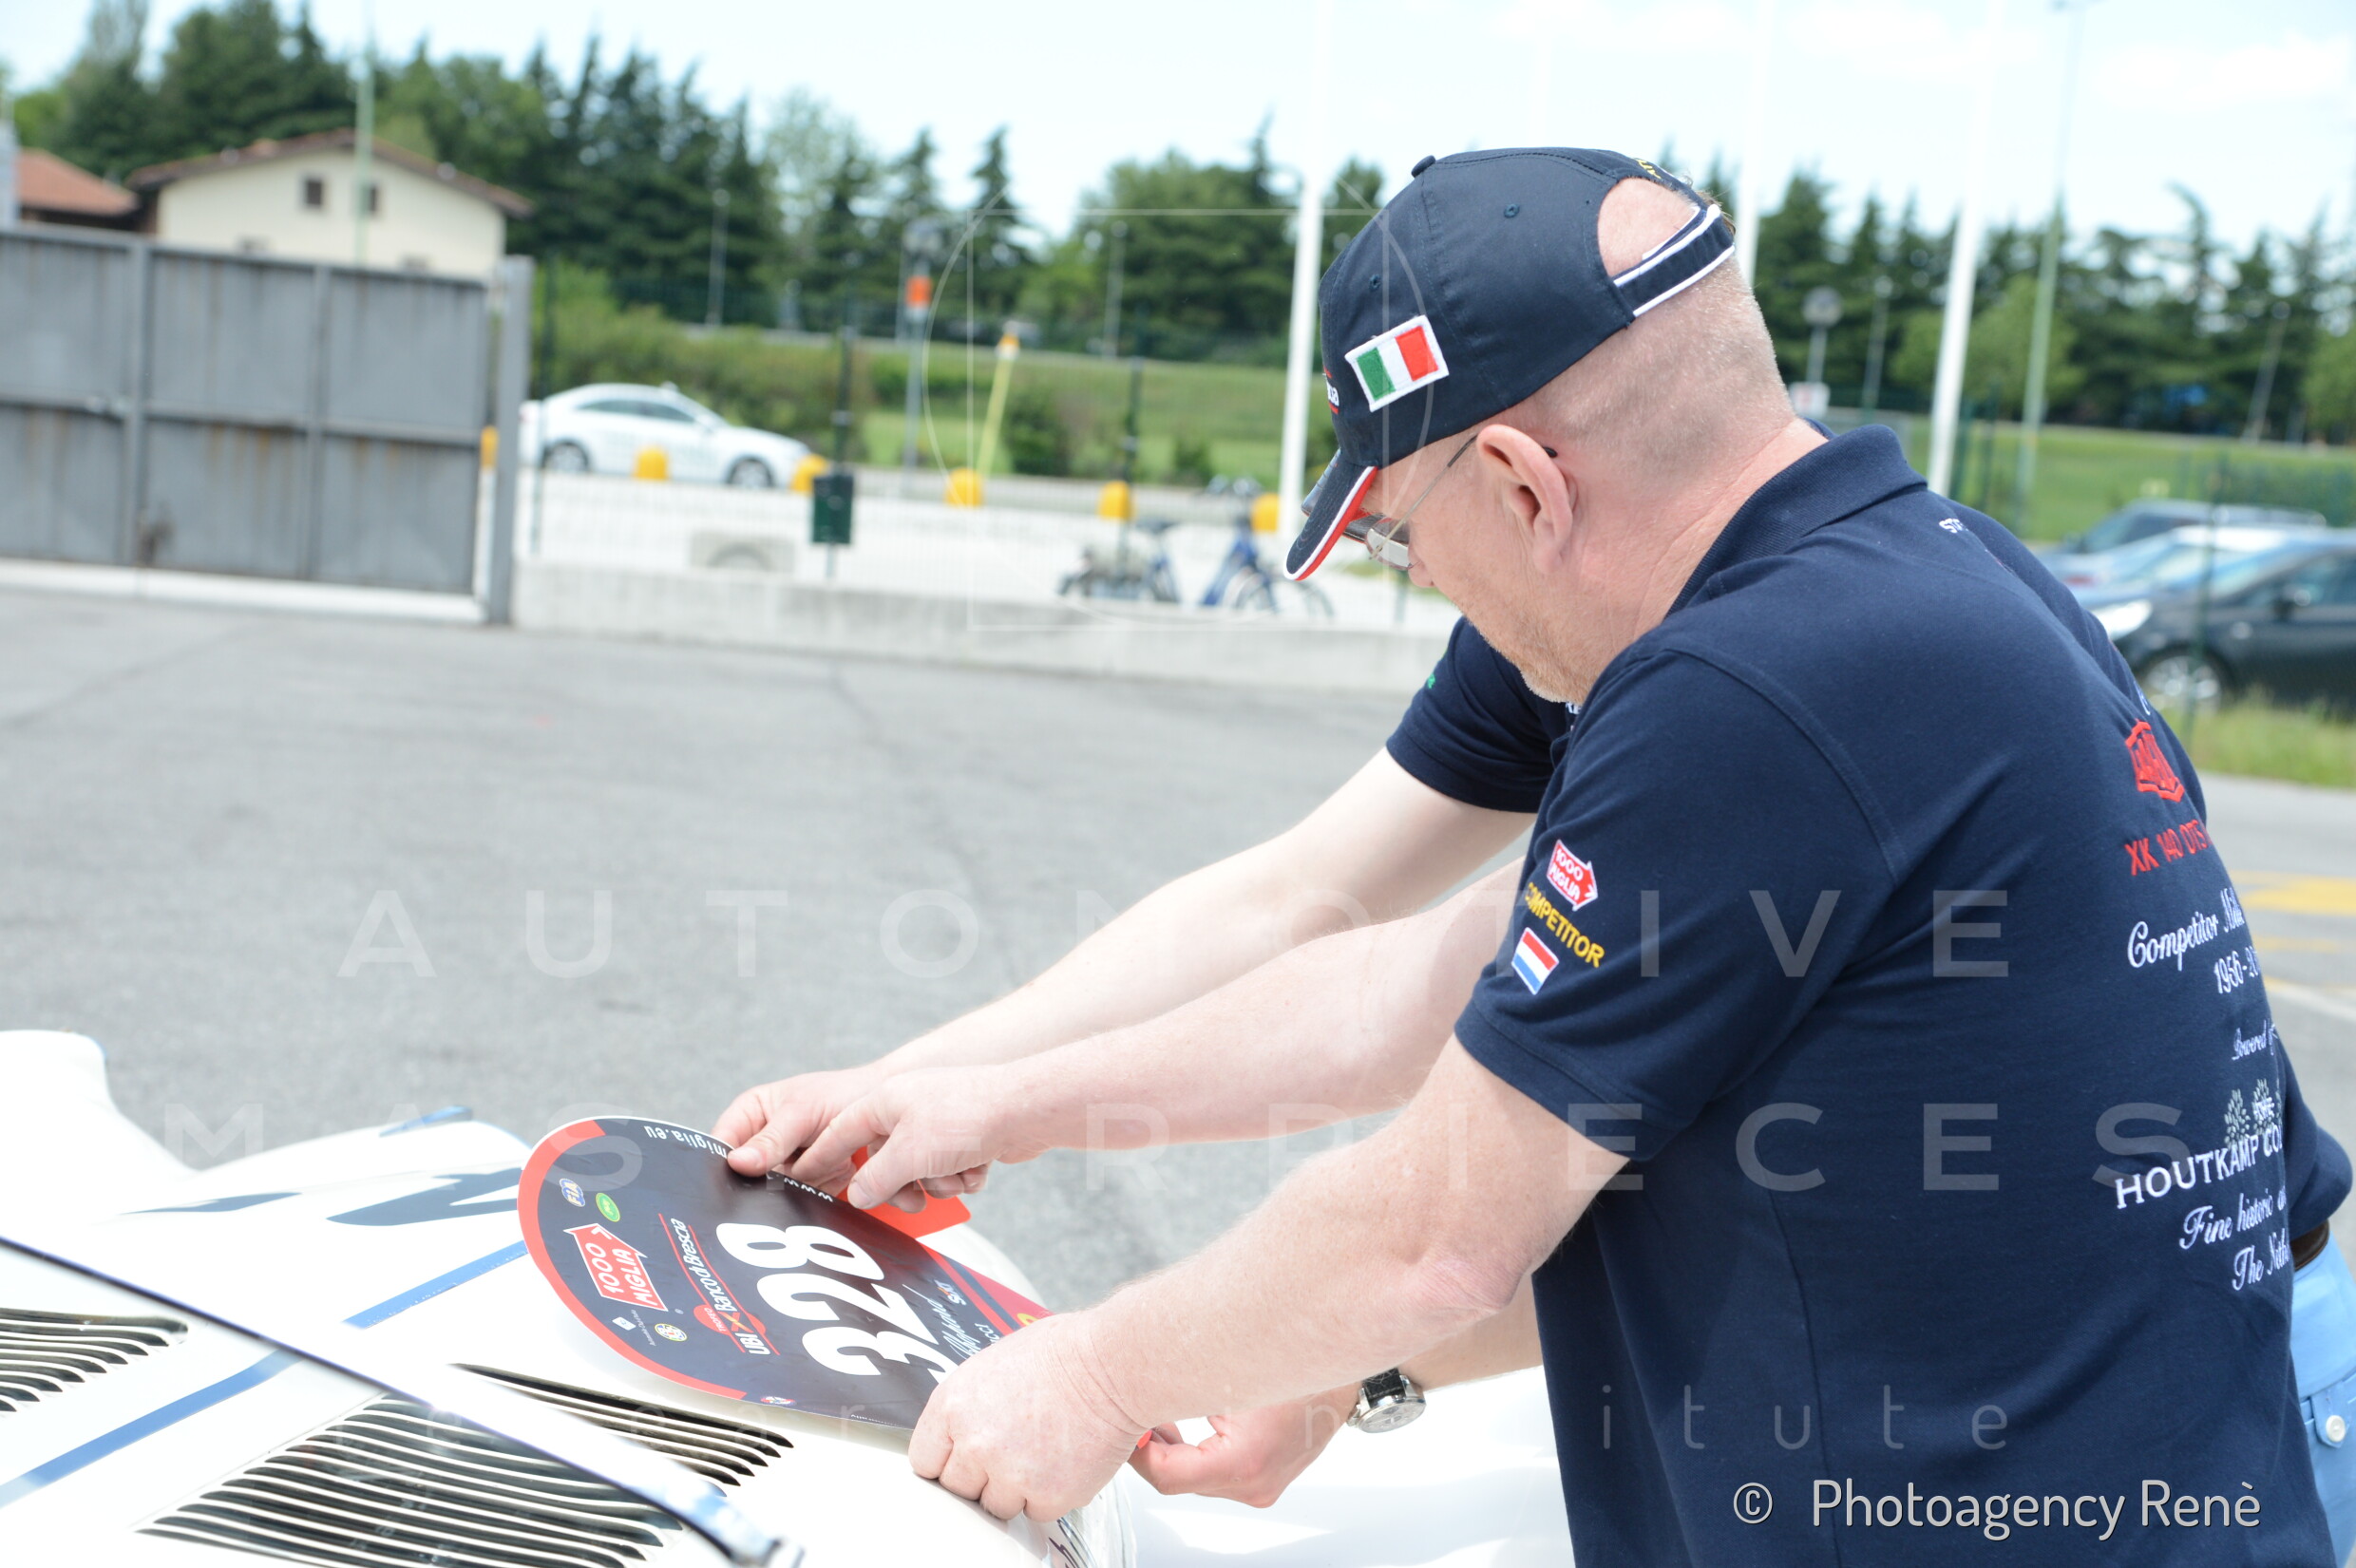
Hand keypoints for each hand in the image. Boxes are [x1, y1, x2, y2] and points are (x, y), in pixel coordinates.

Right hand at [715, 1064, 889, 1178]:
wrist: (882, 1111)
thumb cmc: (840, 1095)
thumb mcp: (802, 1112)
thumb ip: (771, 1140)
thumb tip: (736, 1163)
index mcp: (749, 1115)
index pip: (720, 1145)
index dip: (723, 1165)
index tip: (745, 1177)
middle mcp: (761, 1143)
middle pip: (745, 1177)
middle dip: (772, 1179)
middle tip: (800, 1170)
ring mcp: (782, 1166)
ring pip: (775, 1192)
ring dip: (806, 1180)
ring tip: (832, 1156)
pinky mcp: (804, 1183)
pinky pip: (802, 1199)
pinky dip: (823, 1184)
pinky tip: (840, 1165)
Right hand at [792, 1066, 1055, 1210]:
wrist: (1028, 1110)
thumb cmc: (966, 1118)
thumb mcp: (908, 1155)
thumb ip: (875, 1179)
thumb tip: (856, 1196)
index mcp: (884, 1101)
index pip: (839, 1133)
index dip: (821, 1158)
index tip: (801, 1179)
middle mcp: (908, 1107)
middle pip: (883, 1160)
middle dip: (901, 1183)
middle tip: (912, 1198)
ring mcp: (937, 1121)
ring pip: (920, 1170)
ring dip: (939, 1182)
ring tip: (957, 1176)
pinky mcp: (965, 1136)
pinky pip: (950, 1169)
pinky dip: (963, 1176)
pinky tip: (979, 1169)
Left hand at [911, 1311, 1141, 1521]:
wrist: (1113, 1365)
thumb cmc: (1066, 1353)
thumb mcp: (994, 1365)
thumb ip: (970, 1405)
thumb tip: (961, 1432)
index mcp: (954, 1404)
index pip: (924, 1460)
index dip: (947, 1460)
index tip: (961, 1459)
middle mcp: (975, 1442)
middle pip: (957, 1489)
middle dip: (980, 1476)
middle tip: (1011, 1452)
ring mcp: (1010, 1473)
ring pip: (996, 1506)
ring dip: (1016, 1488)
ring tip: (1042, 1451)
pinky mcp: (1047, 1496)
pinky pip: (1037, 1512)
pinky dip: (1051, 1494)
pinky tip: (1063, 1460)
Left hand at [1128, 1386, 1358, 1507]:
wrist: (1337, 1369)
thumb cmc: (1291, 1365)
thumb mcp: (1223, 1370)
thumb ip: (1174, 1386)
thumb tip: (1131, 1388)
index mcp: (1245, 1462)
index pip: (1167, 1476)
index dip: (1140, 1452)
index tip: (1128, 1428)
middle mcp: (1255, 1484)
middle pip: (1180, 1481)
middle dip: (1154, 1448)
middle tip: (1138, 1417)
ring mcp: (1262, 1487)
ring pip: (1196, 1480)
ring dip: (1176, 1451)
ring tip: (1162, 1417)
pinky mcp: (1265, 1480)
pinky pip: (1217, 1475)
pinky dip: (1198, 1454)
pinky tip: (1189, 1427)